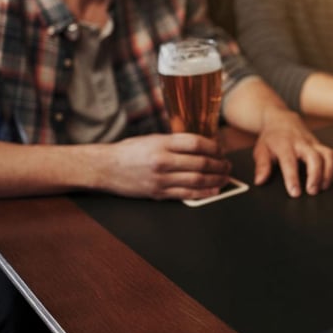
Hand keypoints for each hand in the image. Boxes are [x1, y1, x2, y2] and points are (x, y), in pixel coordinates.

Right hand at [103, 133, 230, 199]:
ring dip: (215, 179)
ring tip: (225, 177)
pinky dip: (203, 193)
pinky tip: (214, 190)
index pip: (195, 143)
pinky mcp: (158, 193)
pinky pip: (186, 194)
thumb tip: (201, 146)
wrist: (104, 168)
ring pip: (196, 180)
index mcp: (161, 143)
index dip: (213, 147)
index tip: (221, 149)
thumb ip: (174, 142)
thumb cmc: (128, 151)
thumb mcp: (152, 139)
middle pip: (200, 163)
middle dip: (219, 165)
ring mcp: (160, 179)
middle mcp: (162, 161)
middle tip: (228, 165)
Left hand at [253, 108, 332, 196]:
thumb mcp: (261, 150)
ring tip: (324, 187)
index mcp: (284, 145)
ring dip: (329, 172)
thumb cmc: (272, 137)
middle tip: (312, 191)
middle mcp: (302, 143)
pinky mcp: (322, 145)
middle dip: (316, 175)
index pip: (289, 162)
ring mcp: (314, 143)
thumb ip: (261, 166)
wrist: (282, 120)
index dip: (293, 178)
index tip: (295, 193)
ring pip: (328, 155)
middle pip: (314, 157)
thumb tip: (259, 181)